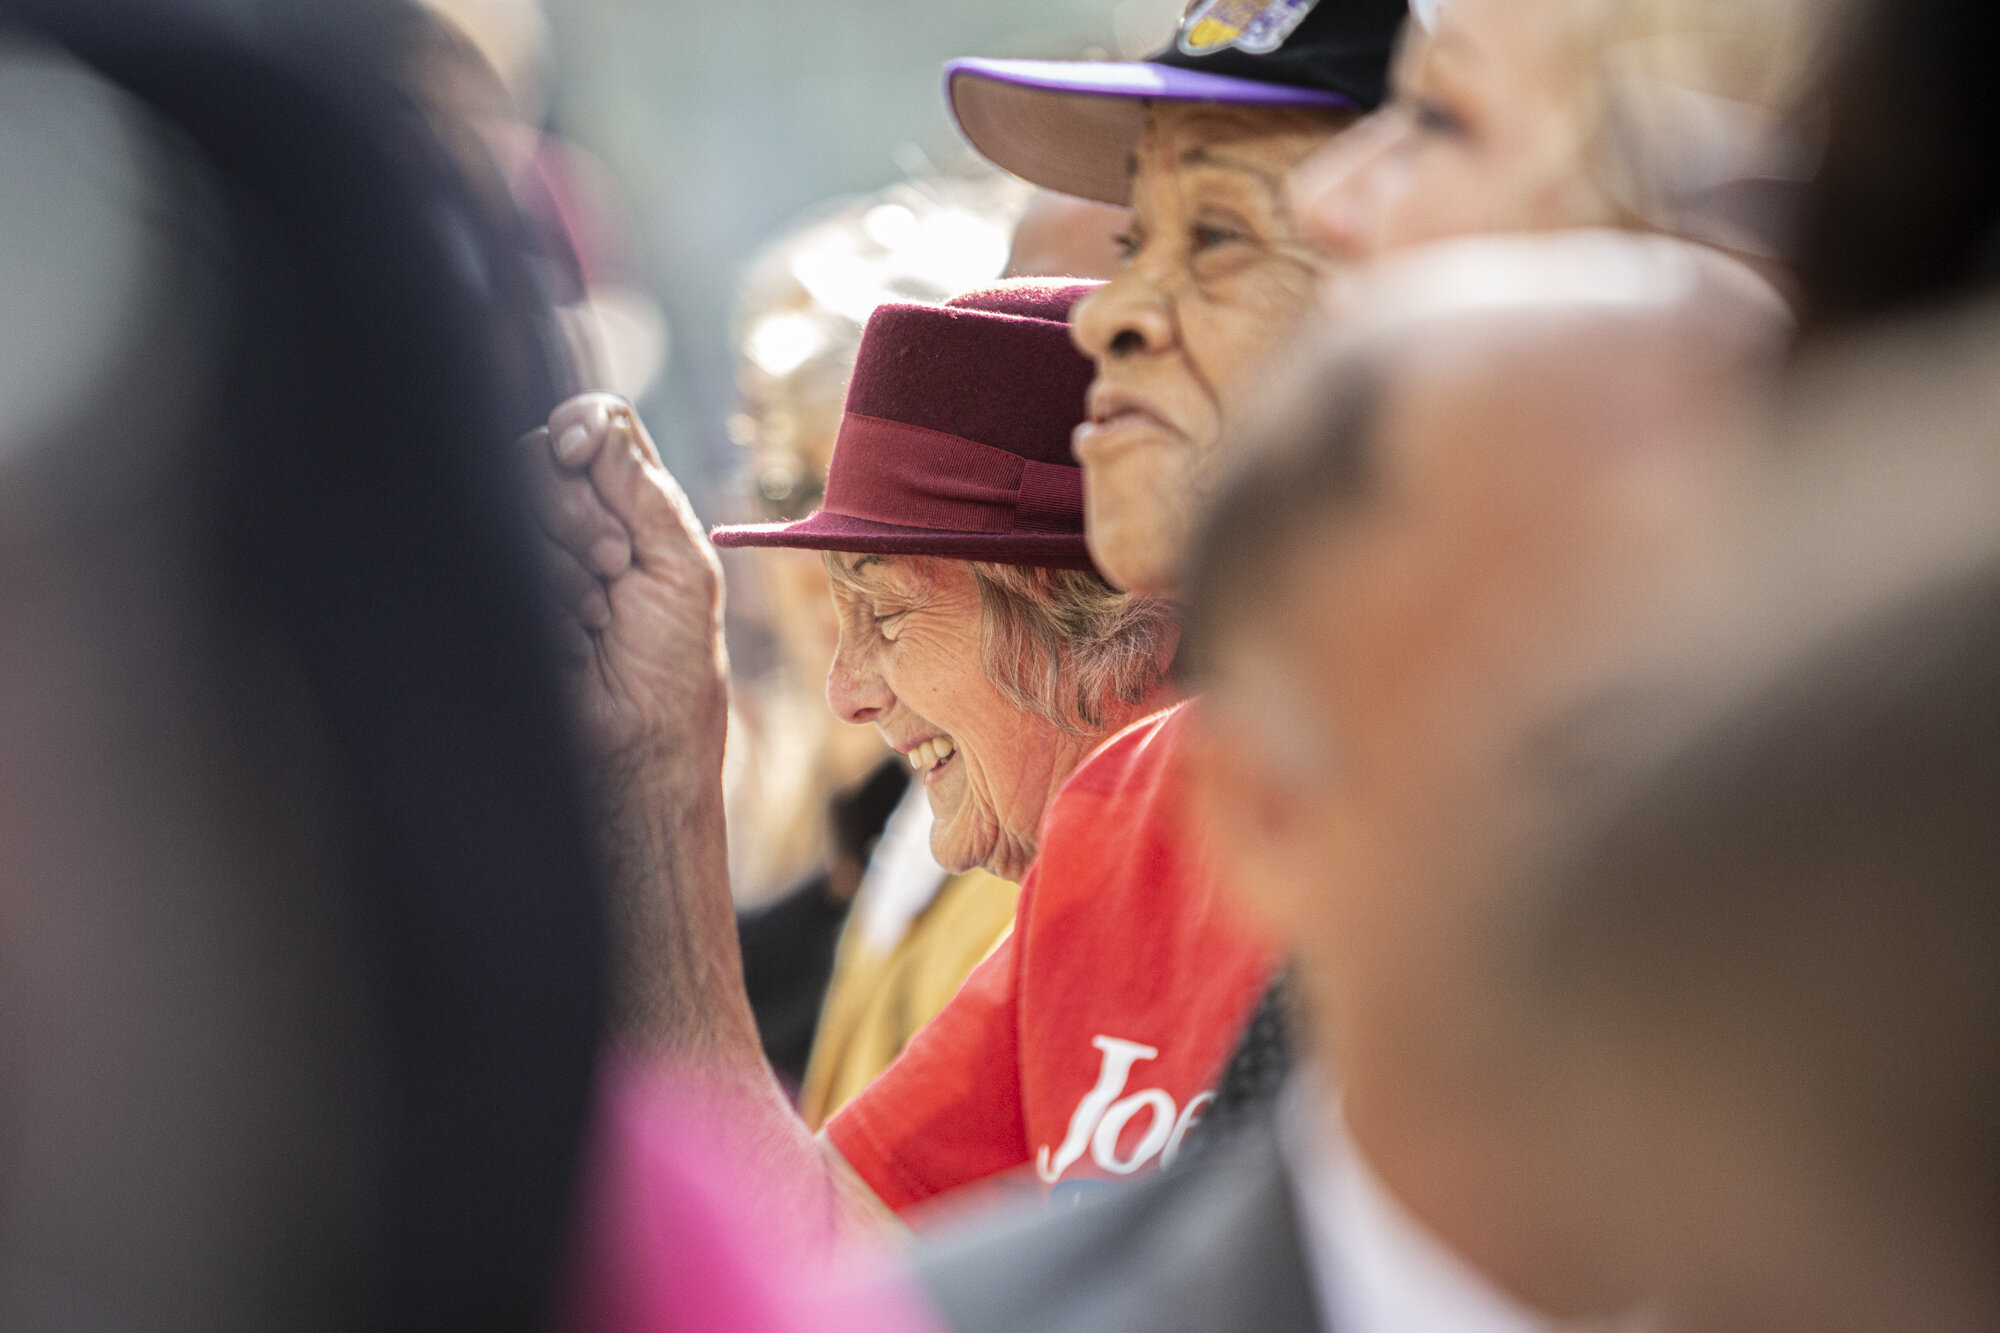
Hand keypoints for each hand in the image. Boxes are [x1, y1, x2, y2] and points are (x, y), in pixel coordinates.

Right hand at [517, 394, 727, 788]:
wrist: (638, 746)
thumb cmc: (675, 666)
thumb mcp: (683, 566)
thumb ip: (644, 489)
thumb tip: (592, 425)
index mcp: (628, 503)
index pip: (594, 424)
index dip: (582, 423)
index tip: (582, 454)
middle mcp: (573, 519)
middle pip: (541, 452)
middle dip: (579, 508)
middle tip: (614, 565)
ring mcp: (529, 555)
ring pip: (510, 499)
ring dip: (564, 558)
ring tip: (597, 615)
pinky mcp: (499, 589)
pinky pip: (490, 549)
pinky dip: (542, 590)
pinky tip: (571, 633)